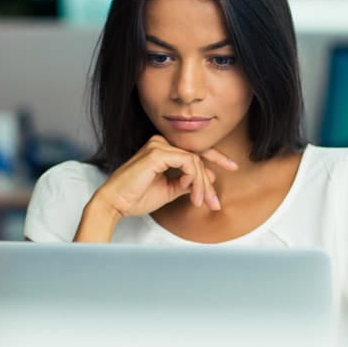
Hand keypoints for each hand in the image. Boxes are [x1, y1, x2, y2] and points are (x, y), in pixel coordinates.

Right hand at [92, 135, 238, 217]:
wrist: (115, 204)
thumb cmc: (136, 197)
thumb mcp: (168, 190)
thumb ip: (186, 182)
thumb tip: (207, 178)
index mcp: (162, 149)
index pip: (193, 151)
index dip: (216, 158)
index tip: (232, 167)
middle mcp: (160, 142)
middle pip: (197, 156)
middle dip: (209, 180)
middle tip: (216, 201)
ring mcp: (159, 145)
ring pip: (195, 161)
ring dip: (202, 185)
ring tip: (200, 202)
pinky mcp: (158, 153)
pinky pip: (189, 163)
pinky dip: (195, 180)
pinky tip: (193, 195)